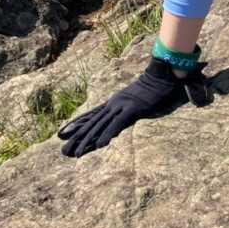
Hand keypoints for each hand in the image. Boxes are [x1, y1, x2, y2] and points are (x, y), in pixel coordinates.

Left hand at [57, 56, 210, 157]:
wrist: (166, 73)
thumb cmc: (156, 86)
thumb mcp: (138, 99)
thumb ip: (130, 108)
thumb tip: (125, 115)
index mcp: (115, 101)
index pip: (92, 115)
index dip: (77, 125)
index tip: (62, 134)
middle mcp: (114, 103)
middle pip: (92, 123)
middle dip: (77, 138)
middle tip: (64, 151)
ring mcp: (122, 105)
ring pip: (101, 125)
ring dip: (87, 140)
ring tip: (76, 154)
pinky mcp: (133, 109)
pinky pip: (117, 124)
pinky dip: (107, 134)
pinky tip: (99, 145)